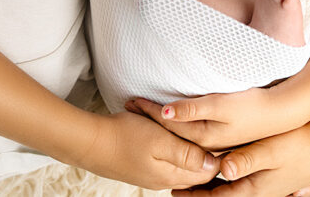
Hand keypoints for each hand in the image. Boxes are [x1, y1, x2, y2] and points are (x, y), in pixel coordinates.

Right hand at [75, 111, 219, 190]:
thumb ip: (186, 154)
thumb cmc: (124, 137)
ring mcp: (151, 176)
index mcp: (171, 174)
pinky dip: (170, 150)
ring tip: (186, 131)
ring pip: (179, 166)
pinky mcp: (141, 169)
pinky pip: (165, 163)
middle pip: (194, 171)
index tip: (220, 135)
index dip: (216, 155)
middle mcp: (163, 180)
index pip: (207, 172)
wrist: (90, 142)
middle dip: (202, 153)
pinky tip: (167, 137)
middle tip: (205, 130)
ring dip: (185, 150)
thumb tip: (214, 164)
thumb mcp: (159, 140)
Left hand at [127, 85, 303, 150]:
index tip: (131, 101)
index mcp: (204, 139)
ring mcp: (216, 147)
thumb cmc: (254, 108)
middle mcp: (207, 147)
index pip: (168, 126)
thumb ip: (193, 111)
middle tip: (129, 109)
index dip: (149, 112)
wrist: (284, 115)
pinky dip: (178, 136)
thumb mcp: (221, 107)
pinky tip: (172, 132)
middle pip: (171, 136)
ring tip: (142, 121)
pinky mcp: (224, 144)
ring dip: (162, 130)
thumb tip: (165, 114)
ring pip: (180, 141)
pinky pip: (193, 143)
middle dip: (149, 122)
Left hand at [171, 107, 309, 196]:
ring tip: (189, 178)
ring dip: (209, 184)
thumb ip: (247, 160)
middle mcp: (258, 189)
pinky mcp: (268, 171)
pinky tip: (217, 168)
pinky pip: (239, 178)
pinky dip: (223, 176)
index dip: (196, 196)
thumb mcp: (272, 151)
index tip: (174, 192)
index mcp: (255, 187)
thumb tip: (224, 171)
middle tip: (174, 187)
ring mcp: (264, 182)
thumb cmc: (299, 145)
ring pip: (229, 187)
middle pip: (221, 194)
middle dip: (198, 192)